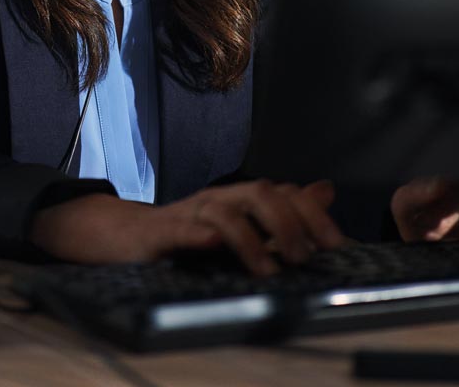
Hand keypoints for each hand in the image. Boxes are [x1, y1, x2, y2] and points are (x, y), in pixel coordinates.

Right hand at [30, 179, 345, 274]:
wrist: (122, 237)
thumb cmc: (185, 235)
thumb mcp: (240, 225)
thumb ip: (284, 211)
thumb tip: (327, 190)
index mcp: (238, 200)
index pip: (283, 193)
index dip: (313, 214)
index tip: (336, 245)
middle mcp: (217, 199)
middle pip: (259, 192)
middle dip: (288, 222)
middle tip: (305, 257)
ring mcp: (188, 213)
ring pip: (224, 209)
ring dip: (251, 237)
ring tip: (271, 268)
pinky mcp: (160, 232)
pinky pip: (180, 229)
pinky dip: (199, 235)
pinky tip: (212, 244)